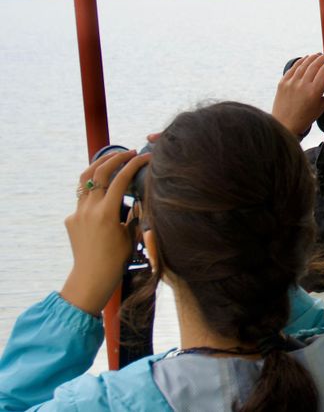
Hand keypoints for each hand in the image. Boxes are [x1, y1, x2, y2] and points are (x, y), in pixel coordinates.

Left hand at [61, 150, 150, 314]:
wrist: (91, 277)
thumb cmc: (117, 259)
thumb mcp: (131, 233)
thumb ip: (133, 212)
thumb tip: (138, 196)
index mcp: (106, 213)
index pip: (120, 179)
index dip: (134, 164)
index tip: (145, 157)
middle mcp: (88, 209)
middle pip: (99, 172)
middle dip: (115, 158)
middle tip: (129, 153)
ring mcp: (77, 213)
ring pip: (85, 179)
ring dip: (99, 166)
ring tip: (112, 161)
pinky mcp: (71, 219)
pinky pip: (83, 198)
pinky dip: (95, 190)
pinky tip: (106, 194)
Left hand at [272, 53, 323, 135]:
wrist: (284, 125)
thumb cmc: (304, 119)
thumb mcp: (321, 109)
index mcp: (314, 92)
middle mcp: (302, 85)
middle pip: (315, 64)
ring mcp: (291, 82)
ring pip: (304, 64)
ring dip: (313, 57)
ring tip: (319, 55)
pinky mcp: (283, 82)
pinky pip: (293, 67)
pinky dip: (301, 61)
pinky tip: (306, 59)